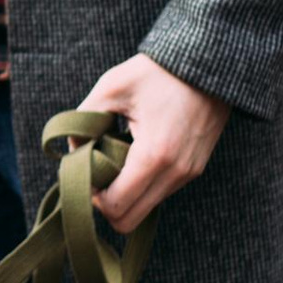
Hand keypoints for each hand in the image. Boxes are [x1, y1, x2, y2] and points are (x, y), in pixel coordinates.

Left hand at [76, 54, 230, 230]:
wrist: (208, 62)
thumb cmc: (158, 71)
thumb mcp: (112, 87)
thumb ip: (84, 119)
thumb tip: (74, 150)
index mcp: (154, 155)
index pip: (116, 206)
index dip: (92, 198)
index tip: (84, 173)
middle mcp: (176, 172)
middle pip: (130, 220)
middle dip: (106, 203)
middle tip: (96, 173)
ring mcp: (189, 173)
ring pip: (146, 208)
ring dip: (126, 193)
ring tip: (116, 158)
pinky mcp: (195, 168)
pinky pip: (161, 192)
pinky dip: (142, 184)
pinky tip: (135, 155)